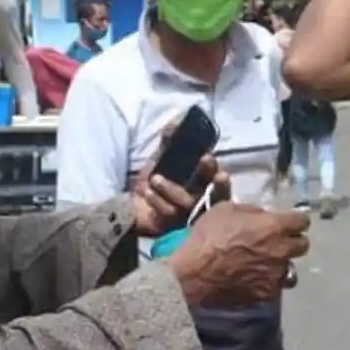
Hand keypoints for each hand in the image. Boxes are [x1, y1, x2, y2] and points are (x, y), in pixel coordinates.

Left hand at [131, 120, 232, 235]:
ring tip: (154, 178)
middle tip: (204, 162)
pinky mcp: (174, 229)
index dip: (214, 168)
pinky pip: (168, 214)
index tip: (206, 156)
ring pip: (188, 203)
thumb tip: (175, 121)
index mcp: (203, 184)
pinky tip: (146, 191)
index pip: (216, 177)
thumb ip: (169, 142)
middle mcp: (202, 202)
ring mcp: (189, 217)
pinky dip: (157, 200)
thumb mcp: (162, 160)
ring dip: (171, 189)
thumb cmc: (155, 184)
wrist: (132, 209)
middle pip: (216, 195)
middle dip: (214, 182)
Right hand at [169, 202, 310, 307]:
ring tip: (268, 266)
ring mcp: (275, 275)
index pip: (302, 221)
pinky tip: (255, 281)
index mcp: (274, 227)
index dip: (295, 221)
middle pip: (303, 246)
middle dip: (292, 242)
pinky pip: (274, 288)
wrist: (194, 274)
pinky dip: (268, 284)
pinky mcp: (265, 295)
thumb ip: (251, 211)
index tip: (287, 222)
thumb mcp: (225, 210)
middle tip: (278, 243)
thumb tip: (262, 215)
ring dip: (282, 266)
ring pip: (291, 271)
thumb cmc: (208, 237)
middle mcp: (281, 251)